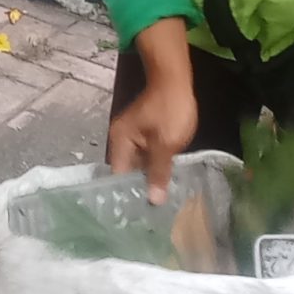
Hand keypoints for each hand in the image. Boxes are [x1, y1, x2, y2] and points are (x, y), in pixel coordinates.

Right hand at [108, 19, 198, 205]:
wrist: (175, 78)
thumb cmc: (170, 109)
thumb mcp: (166, 144)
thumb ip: (158, 172)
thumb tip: (153, 201)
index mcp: (120, 142)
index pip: (118, 177)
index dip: (128, 195)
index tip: (138, 215)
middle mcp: (121, 140)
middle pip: (127, 172)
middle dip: (139, 189)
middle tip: (150, 214)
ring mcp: (132, 135)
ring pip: (138, 164)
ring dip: (148, 179)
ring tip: (158, 202)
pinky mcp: (144, 132)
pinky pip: (146, 155)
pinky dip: (154, 167)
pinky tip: (164, 180)